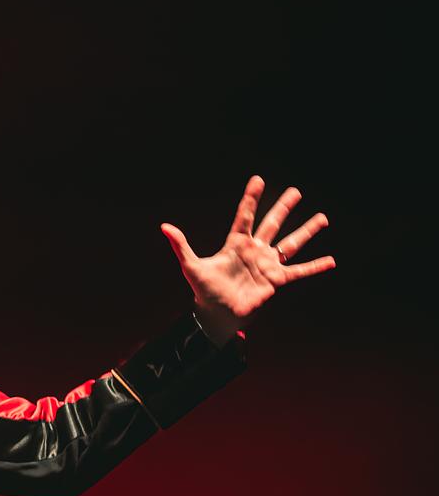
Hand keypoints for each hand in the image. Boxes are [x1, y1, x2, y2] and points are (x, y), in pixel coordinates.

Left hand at [161, 176, 334, 343]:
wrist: (216, 316)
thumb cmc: (204, 291)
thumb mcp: (191, 266)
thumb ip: (181, 246)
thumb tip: (164, 226)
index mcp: (236, 244)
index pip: (245, 216)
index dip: (251, 198)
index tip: (259, 179)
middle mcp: (254, 251)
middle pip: (272, 224)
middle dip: (284, 207)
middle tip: (296, 191)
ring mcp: (267, 265)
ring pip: (291, 243)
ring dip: (307, 231)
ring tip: (322, 218)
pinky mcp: (276, 281)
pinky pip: (299, 271)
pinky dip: (315, 267)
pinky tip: (331, 260)